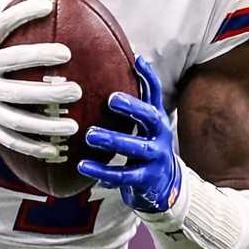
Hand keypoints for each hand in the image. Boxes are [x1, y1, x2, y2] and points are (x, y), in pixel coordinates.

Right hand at [0, 0, 81, 158]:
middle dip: (48, 89)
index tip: (49, 7)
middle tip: (76, 88)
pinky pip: (10, 139)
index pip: (1, 29)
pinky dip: (32, 146)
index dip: (23, 15)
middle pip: (18, 87)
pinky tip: (54, 148)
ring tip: (74, 122)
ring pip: (18, 119)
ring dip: (47, 124)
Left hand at [78, 55, 182, 212]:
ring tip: (91, 135)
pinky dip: (102, 172)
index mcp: (158, 121)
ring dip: (114, 140)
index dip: (149, 77)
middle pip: (151, 118)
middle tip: (111, 99)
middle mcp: (160, 137)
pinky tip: (83, 166)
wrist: (165, 187)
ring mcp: (155, 159)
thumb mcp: (145, 127)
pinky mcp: (146, 180)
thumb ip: (133, 106)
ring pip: (136, 148)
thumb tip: (114, 71)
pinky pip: (123, 176)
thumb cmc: (146, 150)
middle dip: (133, 107)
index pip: (156, 94)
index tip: (137, 60)